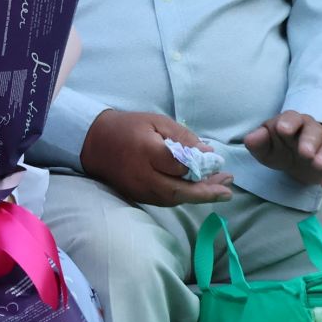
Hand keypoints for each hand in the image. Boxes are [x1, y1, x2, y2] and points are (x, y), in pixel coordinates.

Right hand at [81, 109, 234, 207]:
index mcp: (147, 151)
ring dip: (199, 196)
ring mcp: (139, 189)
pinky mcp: (137, 196)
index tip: (216, 159)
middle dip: (206, 193)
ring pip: (174, 199)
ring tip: (221, 190)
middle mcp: (143, 175)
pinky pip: (165, 200)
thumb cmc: (126, 127)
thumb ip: (181, 136)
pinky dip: (184, 196)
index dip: (200, 164)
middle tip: (229, 190)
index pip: (179, 164)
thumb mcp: (155, 121)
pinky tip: (198, 190)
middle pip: (179, 191)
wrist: (92, 142)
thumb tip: (207, 152)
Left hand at [244, 109, 321, 190]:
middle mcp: (311, 130)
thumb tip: (249, 138)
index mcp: (292, 122)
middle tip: (304, 152)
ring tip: (317, 165)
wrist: (296, 160)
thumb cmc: (279, 148)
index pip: (292, 117)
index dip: (288, 122)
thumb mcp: (264, 147)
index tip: (282, 129)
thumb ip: (257, 142)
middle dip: (309, 140)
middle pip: (313, 131)